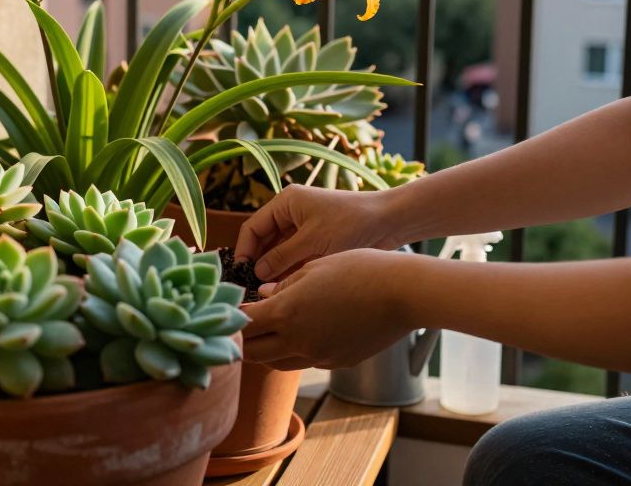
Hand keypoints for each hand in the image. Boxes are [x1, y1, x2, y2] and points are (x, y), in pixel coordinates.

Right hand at [237, 184, 394, 280]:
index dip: (244, 251)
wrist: (390, 222)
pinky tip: (287, 288)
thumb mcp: (313, 242)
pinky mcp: (317, 241)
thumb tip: (258, 273)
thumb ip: (282, 257)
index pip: (252, 227)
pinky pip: (295, 257)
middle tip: (252, 288)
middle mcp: (291, 213)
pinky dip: (290, 271)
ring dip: (274, 270)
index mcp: (286, 203)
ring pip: (279, 252)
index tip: (240, 274)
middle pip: (264, 241)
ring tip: (268, 292)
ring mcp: (304, 227)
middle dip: (258, 263)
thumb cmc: (352, 223)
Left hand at [243, 248, 414, 369]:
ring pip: (276, 363)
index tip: (226, 308)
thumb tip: (263, 293)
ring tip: (266, 329)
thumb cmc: (360, 269)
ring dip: (265, 349)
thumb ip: (283, 285)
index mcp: (287, 312)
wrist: (404, 293)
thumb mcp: (314, 268)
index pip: (242, 325)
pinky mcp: (336, 362)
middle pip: (252, 353)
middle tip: (238, 323)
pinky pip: (303, 361)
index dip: (230, 318)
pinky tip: (301, 331)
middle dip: (241, 339)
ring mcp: (318, 356)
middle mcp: (298, 340)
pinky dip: (293, 351)